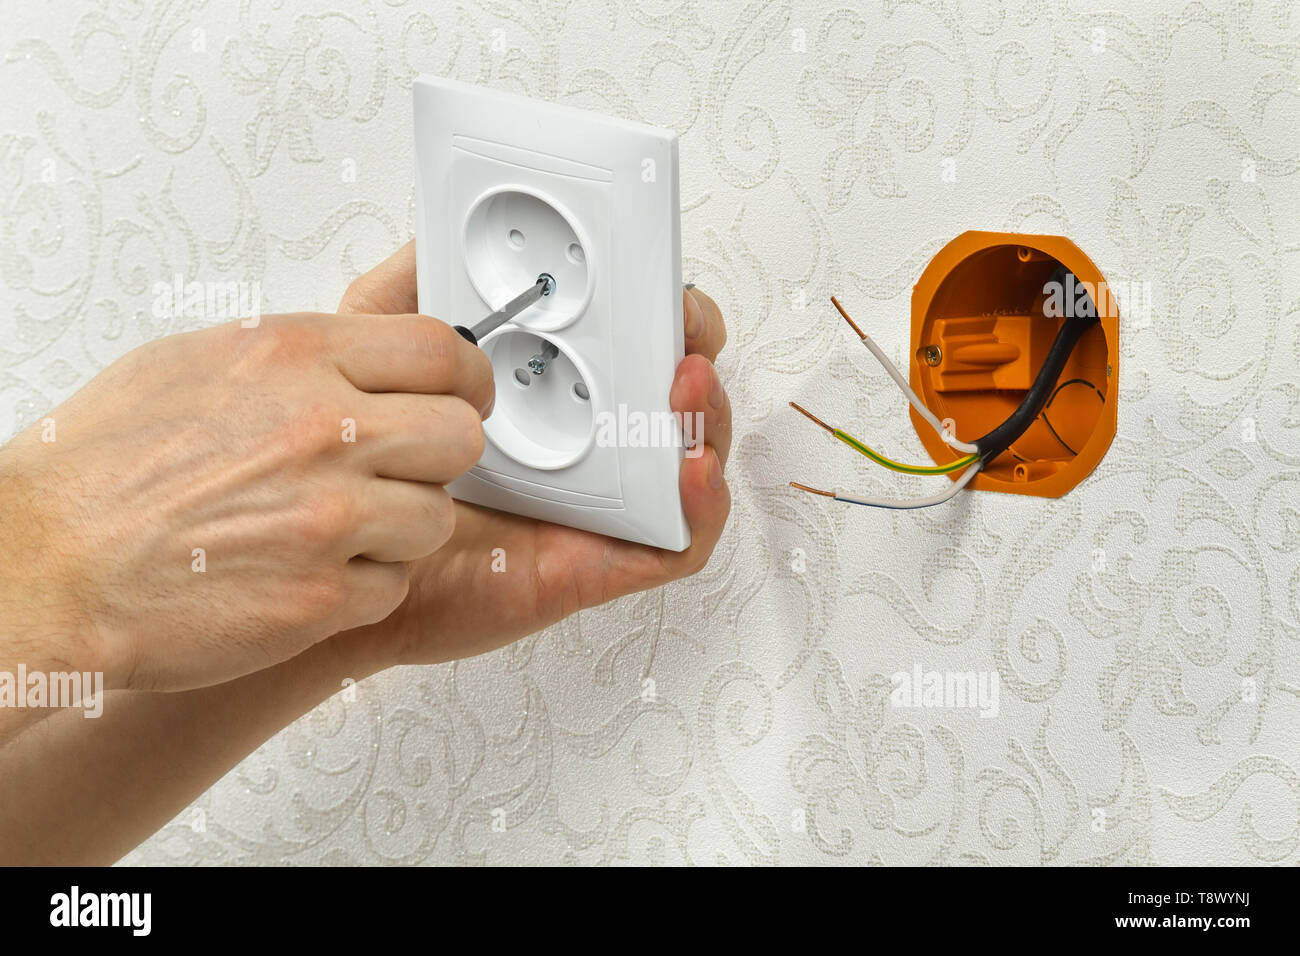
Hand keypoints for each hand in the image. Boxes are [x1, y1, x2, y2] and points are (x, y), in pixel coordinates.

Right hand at [0, 310, 493, 691]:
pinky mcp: (323, 596)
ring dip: (400, 528)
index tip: (461, 394)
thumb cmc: (99, 472)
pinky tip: (307, 573)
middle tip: (406, 468)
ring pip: (435, 518)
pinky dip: (363, 586)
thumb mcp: (193, 363)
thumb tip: (356, 355)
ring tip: (336, 529)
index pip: (443, 351)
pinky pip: (394, 586)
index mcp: (294, 358)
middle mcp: (324, 431)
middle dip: (440, 455)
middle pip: (461, 435)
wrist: (42, 568)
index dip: (464, 378)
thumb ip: (296, 356)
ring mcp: (329, 517)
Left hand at [328, 243, 730, 672]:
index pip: (625, 336)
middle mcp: (585, 438)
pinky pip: (675, 541)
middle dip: (693, 346)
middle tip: (680, 327)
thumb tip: (442, 235)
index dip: (653, 302)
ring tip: (684, 385)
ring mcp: (602, 499)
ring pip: (689, 456)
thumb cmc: (372, 474)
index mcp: (548, 387)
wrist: (348, 560)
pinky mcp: (600, 559)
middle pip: (671, 388)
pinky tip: (686, 469)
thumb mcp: (377, 359)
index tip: (654, 272)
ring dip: (705, 417)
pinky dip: (700, 506)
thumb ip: (410, 293)